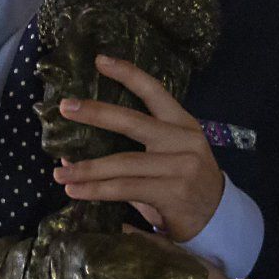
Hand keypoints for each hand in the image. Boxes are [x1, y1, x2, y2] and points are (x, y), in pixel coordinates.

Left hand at [55, 56, 227, 240]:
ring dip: (87, 168)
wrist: (218, 217)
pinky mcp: (172, 193)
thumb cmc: (185, 183)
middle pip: (132, 122)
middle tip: (65, 107)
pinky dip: (97, 190)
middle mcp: (183, 140)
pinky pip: (125, 189)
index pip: (155, 91)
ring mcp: (179, 166)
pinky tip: (76, 191)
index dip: (128, 74)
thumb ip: (129, 152)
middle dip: (96, 113)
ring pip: (123, 163)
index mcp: (183, 124)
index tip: (100, 60)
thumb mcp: (169, 157)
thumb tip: (72, 152)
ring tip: (59, 173)